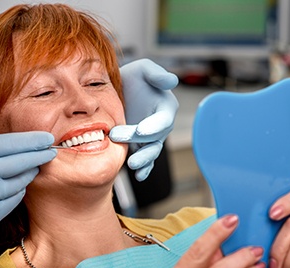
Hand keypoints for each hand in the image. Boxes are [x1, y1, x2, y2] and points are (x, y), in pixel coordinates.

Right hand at [0, 132, 56, 230]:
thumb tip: (21, 143)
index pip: (17, 143)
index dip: (36, 140)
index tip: (48, 139)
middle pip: (26, 162)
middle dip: (41, 155)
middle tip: (51, 152)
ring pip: (23, 181)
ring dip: (30, 172)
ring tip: (34, 166)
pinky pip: (15, 198)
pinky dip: (18, 189)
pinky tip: (19, 184)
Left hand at [109, 59, 178, 180]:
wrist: (118, 91)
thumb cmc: (133, 78)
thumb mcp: (143, 69)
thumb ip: (156, 74)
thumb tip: (172, 81)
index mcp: (165, 108)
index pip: (163, 120)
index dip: (154, 126)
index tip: (141, 130)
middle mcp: (160, 125)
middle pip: (155, 138)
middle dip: (139, 141)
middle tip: (117, 137)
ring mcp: (151, 138)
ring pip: (151, 152)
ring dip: (143, 160)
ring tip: (132, 165)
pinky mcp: (140, 146)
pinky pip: (145, 159)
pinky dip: (144, 169)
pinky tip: (139, 175)